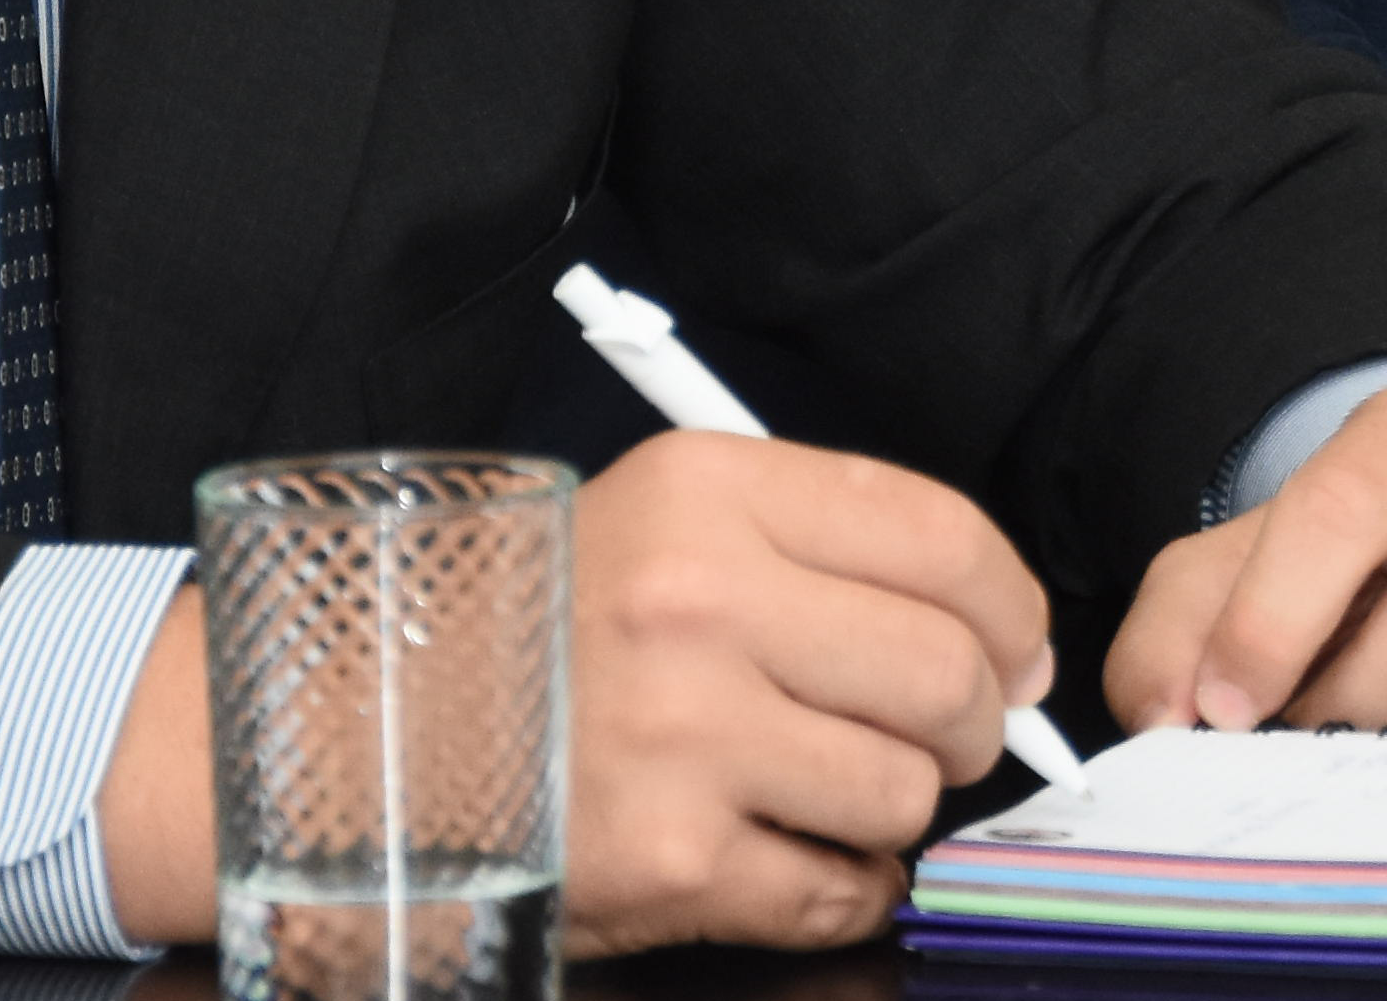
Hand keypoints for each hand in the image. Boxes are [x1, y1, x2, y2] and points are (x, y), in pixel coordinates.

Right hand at [562, 431, 1052, 954]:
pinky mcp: (671, 863)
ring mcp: (685, 739)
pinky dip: (841, 888)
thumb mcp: (659, 524)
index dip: (1009, 606)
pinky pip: (837, 891)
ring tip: (832, 791)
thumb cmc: (537, 630)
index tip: (1017, 646)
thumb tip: (992, 629)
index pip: (939, 539)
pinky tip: (793, 855)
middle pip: (944, 673)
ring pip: (903, 791)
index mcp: (707, 495)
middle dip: (974, 719)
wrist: (369, 741)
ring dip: (894, 807)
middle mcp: (700, 605)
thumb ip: (813, 548)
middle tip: (948, 734)